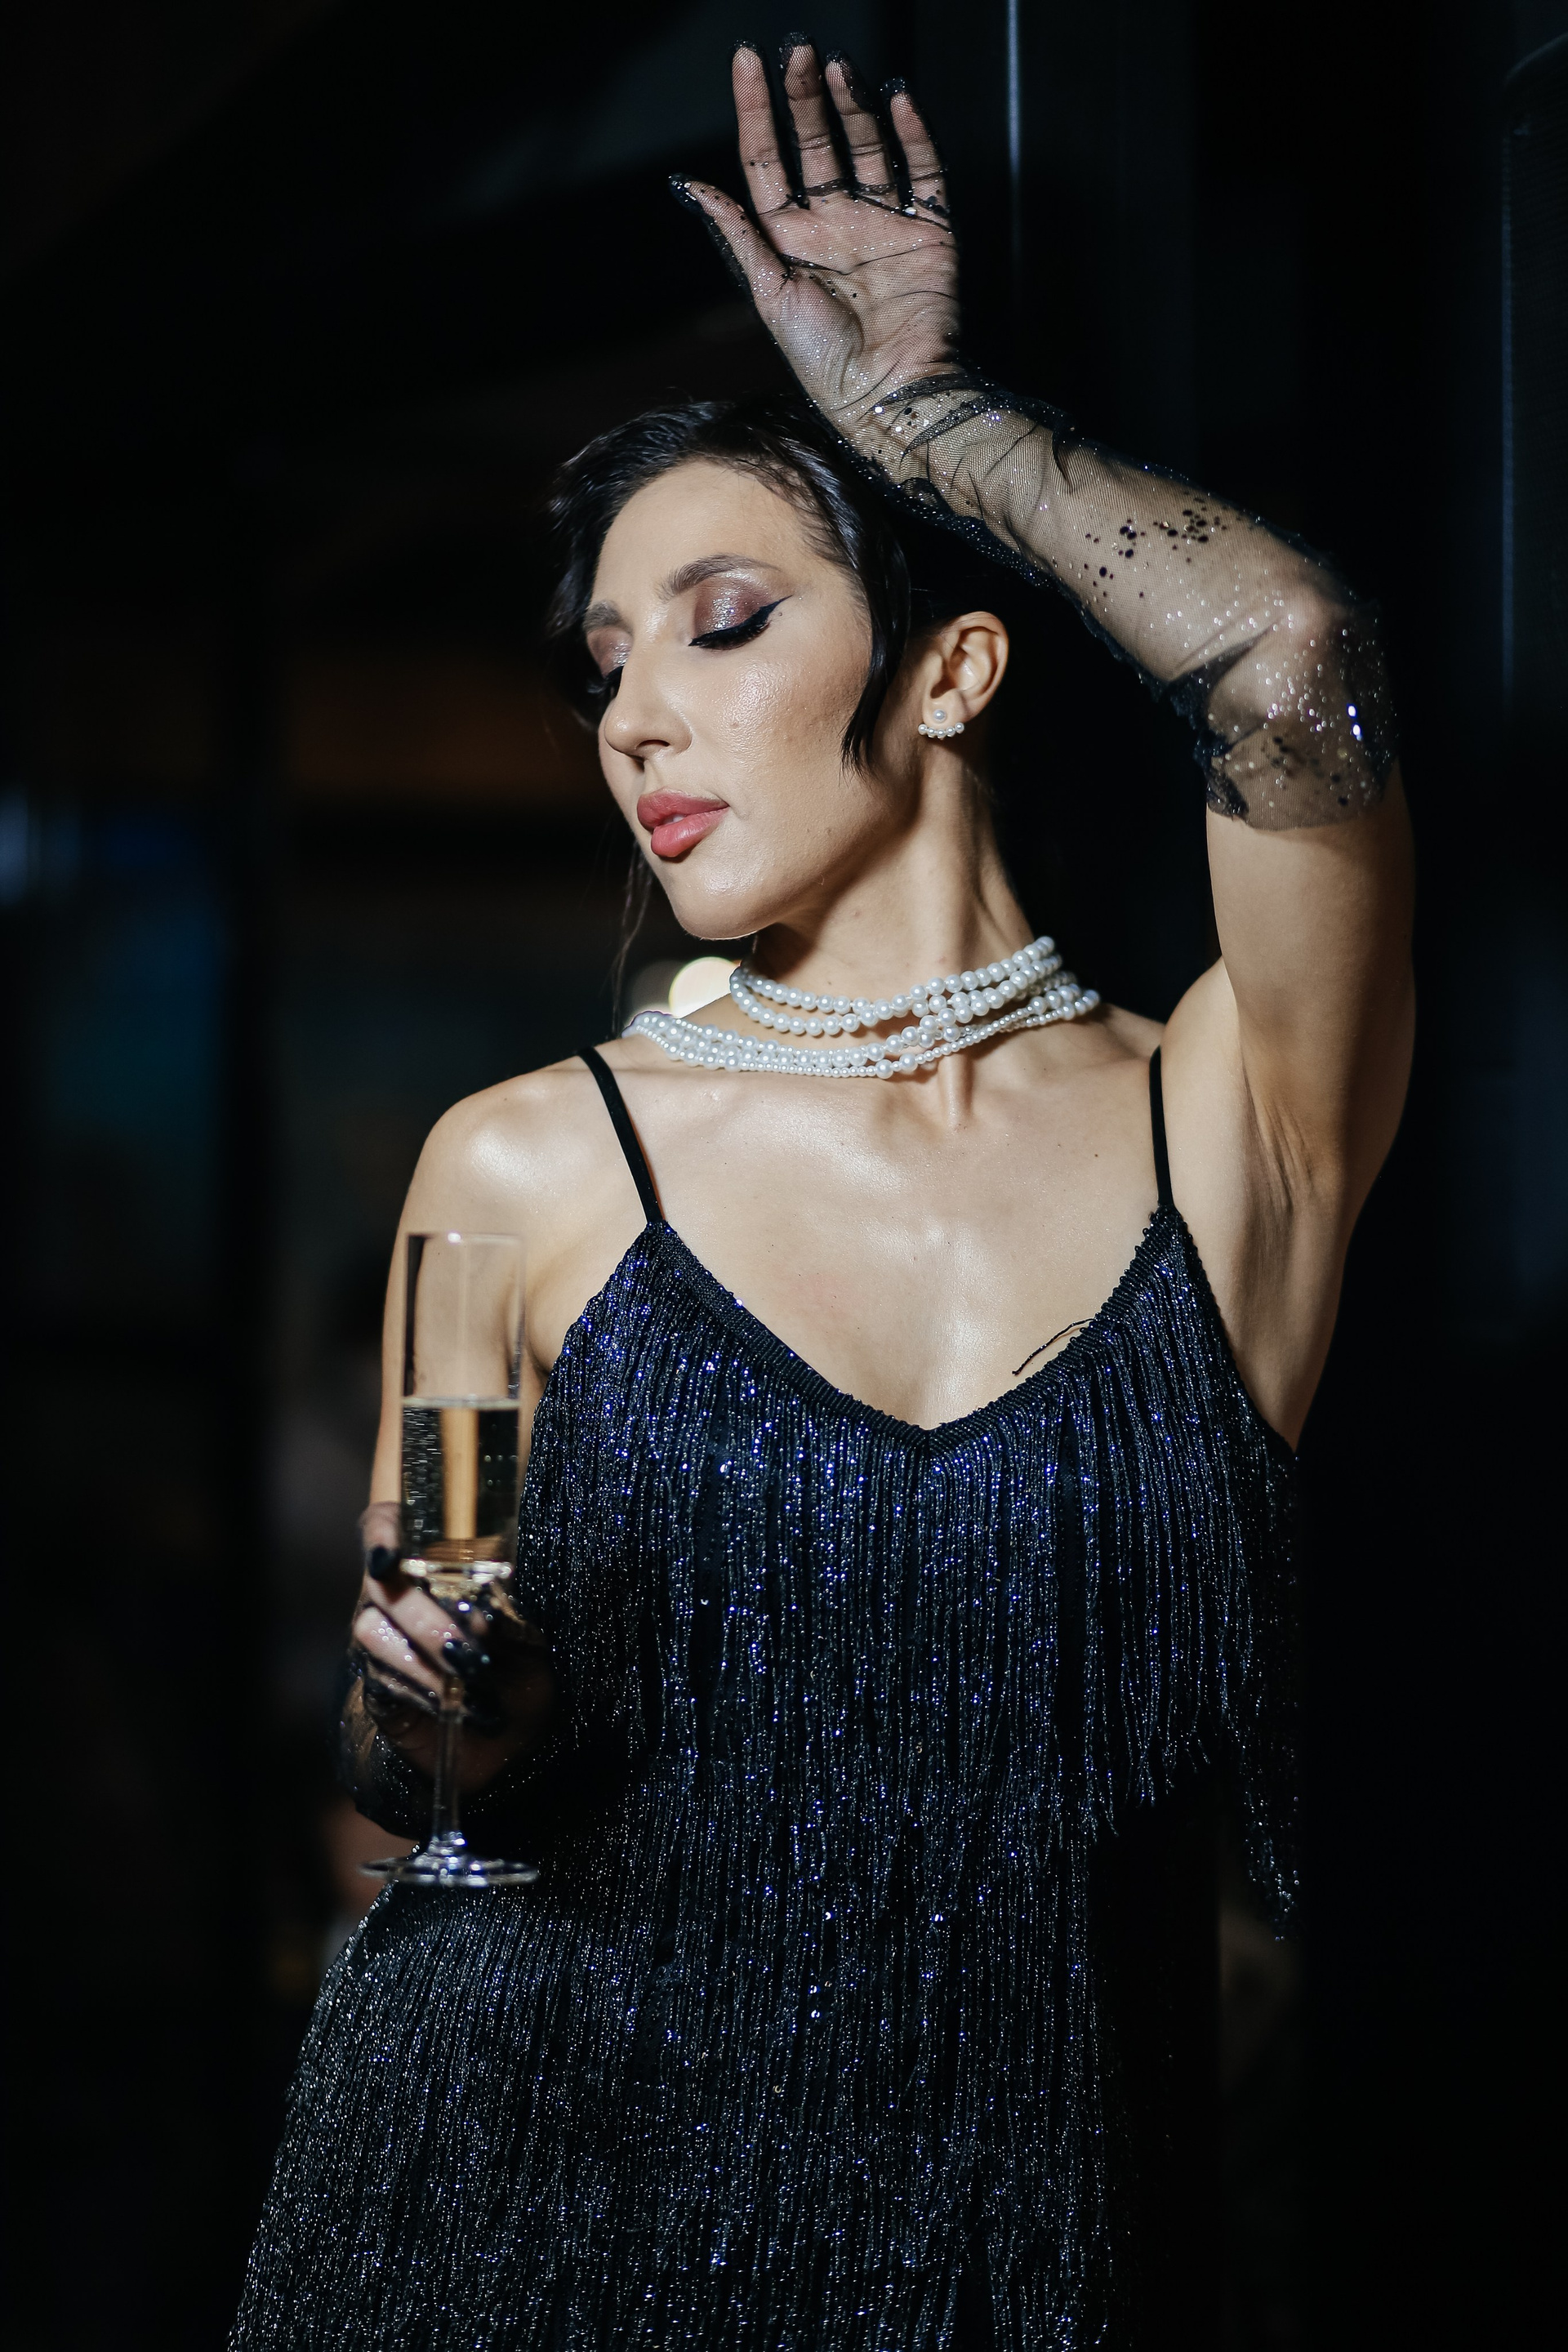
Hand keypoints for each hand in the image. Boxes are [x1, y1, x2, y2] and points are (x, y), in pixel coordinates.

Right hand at [350, 1501, 554, 1788]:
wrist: (516, 1727)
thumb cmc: (521, 1666)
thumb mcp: (525, 1635)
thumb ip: (502, 1614)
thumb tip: (480, 1611)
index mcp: (433, 1564)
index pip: (388, 1525)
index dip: (381, 1534)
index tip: (388, 1558)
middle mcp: (397, 1595)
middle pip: (381, 1584)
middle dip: (425, 1616)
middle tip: (469, 1647)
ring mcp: (382, 1639)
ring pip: (372, 1631)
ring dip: (424, 1657)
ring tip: (471, 1678)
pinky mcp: (378, 1687)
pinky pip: (381, 1679)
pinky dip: (420, 1689)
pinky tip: (452, 1701)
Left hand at [678, 41, 959, 436]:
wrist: (886, 395)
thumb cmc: (823, 361)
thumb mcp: (768, 295)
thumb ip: (738, 235)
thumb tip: (691, 185)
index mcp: (792, 240)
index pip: (769, 160)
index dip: (757, 111)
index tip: (746, 62)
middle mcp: (835, 225)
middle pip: (817, 144)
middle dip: (805, 97)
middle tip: (797, 50)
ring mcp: (882, 224)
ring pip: (866, 147)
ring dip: (853, 106)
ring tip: (838, 68)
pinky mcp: (928, 232)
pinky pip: (922, 172)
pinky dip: (912, 135)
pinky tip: (896, 100)